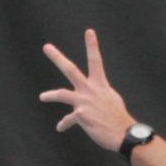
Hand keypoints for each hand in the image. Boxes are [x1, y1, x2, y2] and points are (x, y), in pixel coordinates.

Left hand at [39, 29, 135, 151]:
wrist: (123, 134)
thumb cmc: (118, 118)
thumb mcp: (111, 100)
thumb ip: (99, 94)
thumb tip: (91, 96)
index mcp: (100, 84)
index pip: (96, 61)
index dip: (92, 46)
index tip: (89, 31)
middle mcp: (90, 90)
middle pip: (70, 69)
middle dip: (57, 57)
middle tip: (46, 47)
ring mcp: (84, 102)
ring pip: (61, 94)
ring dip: (50, 95)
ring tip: (42, 97)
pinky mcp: (80, 115)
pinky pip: (68, 119)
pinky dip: (64, 124)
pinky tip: (60, 127)